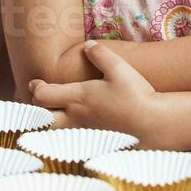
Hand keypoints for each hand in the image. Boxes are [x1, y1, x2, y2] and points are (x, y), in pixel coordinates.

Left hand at [29, 40, 163, 144]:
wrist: (155, 125)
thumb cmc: (136, 95)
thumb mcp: (119, 68)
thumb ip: (100, 55)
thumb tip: (88, 45)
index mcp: (78, 97)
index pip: (44, 96)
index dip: (36, 89)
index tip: (36, 83)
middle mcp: (76, 118)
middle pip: (43, 119)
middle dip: (37, 110)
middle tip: (40, 102)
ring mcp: (85, 134)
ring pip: (55, 134)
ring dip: (49, 125)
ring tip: (52, 117)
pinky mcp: (96, 146)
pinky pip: (72, 144)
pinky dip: (65, 139)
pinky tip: (72, 133)